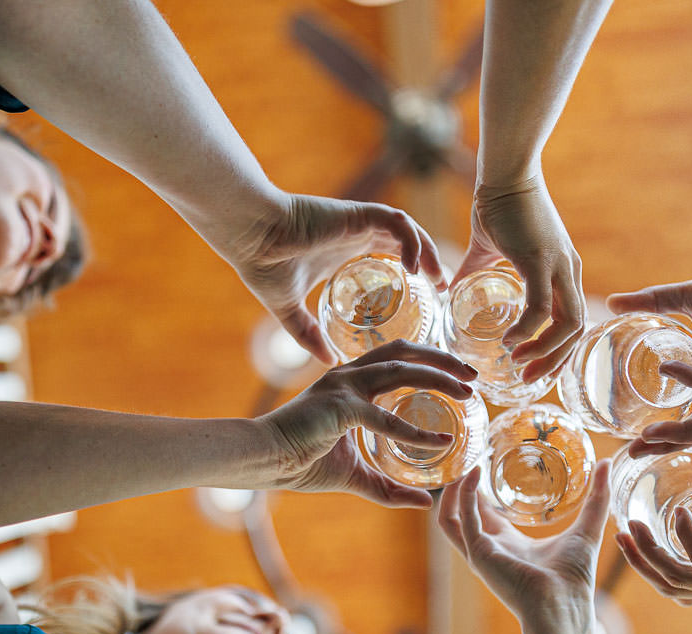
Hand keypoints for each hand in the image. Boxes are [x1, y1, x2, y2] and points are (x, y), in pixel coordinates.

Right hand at [224, 193, 445, 363]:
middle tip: (443, 290)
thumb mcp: (288, 309)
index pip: (391, 255)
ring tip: (437, 279)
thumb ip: (307, 334)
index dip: (412, 271)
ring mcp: (358, 222)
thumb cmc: (262, 266)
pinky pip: (395, 221)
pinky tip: (413, 267)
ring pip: (408, 230)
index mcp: (345, 252)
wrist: (249, 238)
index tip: (427, 298)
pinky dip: (410, 240)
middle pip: (407, 243)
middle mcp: (356, 235)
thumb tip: (326, 362)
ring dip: (427, 251)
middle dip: (429, 263)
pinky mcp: (356, 213)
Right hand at [258, 342, 476, 507]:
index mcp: (351, 382)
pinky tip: (439, 442)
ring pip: (401, 369)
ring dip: (438, 378)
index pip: (398, 358)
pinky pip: (384, 417)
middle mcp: (349, 374)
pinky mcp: (339, 407)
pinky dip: (414, 431)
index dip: (431, 361)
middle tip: (474, 378)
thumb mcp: (355, 476)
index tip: (460, 378)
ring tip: (467, 393)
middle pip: (406, 351)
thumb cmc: (301, 463)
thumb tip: (425, 504)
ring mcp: (343, 386)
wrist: (264, 461)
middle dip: (444, 360)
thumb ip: (389, 488)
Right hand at [438, 459, 611, 633]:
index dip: (479, 490)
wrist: (564, 605)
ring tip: (460, 462)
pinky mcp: (479, 554)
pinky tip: (472, 474)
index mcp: (509, 545)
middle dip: (459, 487)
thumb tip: (607, 464)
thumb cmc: (574, 577)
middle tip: (465, 455)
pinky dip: (462, 497)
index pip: (483, 514)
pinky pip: (461, 521)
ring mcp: (480, 553)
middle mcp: (489, 548)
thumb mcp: (586, 528)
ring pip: (449, 519)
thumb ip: (596, 497)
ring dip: (450, 491)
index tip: (482, 463)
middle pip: (461, 514)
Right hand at [454, 172, 584, 381]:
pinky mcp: (542, 261)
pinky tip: (508, 339)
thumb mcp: (487, 249)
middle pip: (577, 329)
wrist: (503, 173)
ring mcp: (560, 266)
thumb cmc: (497, 205)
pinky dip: (528, 330)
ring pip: (568, 324)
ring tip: (517, 361)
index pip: (572, 320)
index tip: (531, 367)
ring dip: (545, 350)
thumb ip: (474, 273)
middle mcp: (569, 272)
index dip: (556, 349)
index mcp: (562, 271)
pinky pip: (542, 308)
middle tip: (526, 377)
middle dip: (554, 360)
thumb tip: (449, 290)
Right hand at [615, 455, 691, 611]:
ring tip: (630, 526)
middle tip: (618, 531)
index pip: (680, 582)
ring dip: (648, 554)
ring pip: (674, 577)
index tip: (633, 536)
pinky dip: (685, 536)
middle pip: (666, 585)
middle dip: (638, 562)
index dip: (652, 564)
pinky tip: (679, 513)